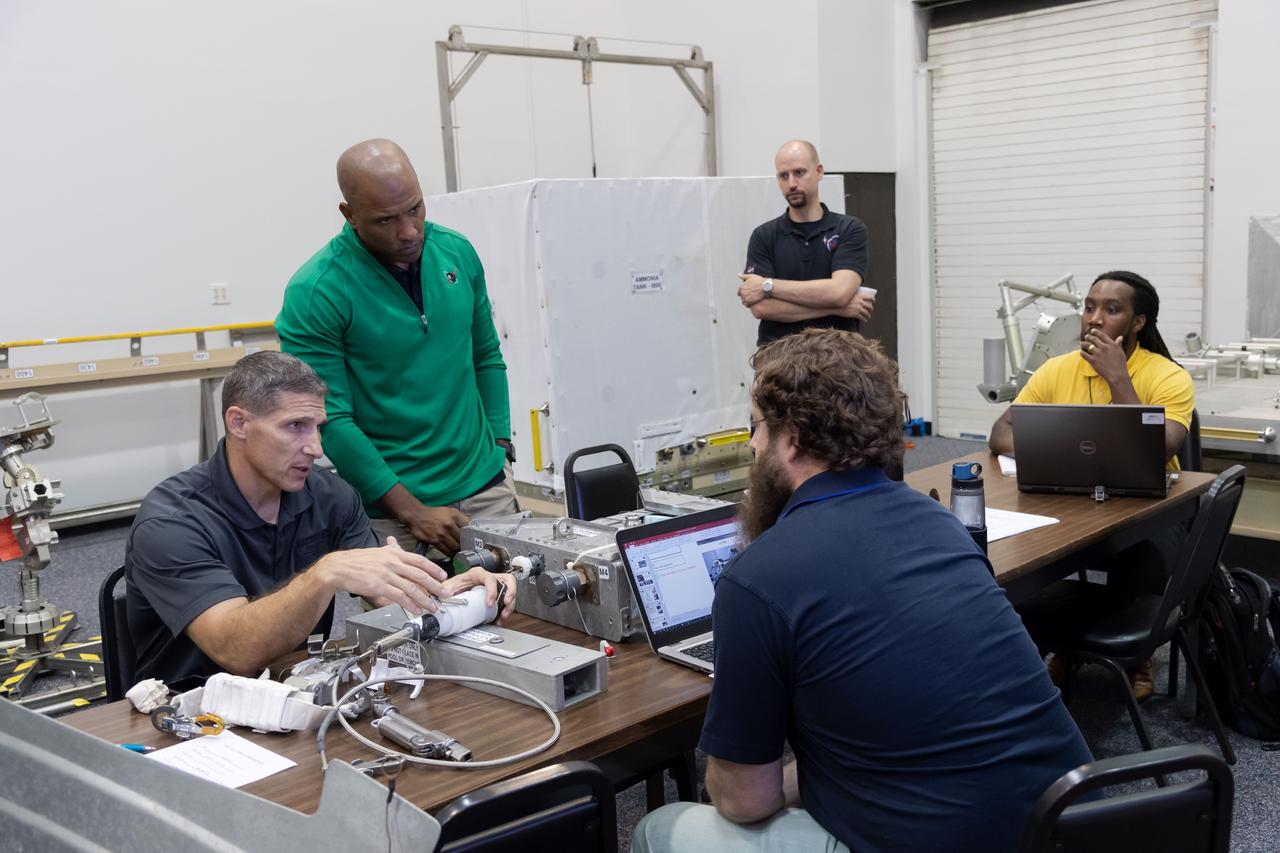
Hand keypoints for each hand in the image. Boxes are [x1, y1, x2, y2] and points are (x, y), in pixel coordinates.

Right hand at [314, 540, 448, 614]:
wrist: (339, 568)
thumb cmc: (357, 561)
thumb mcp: (378, 552)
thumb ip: (390, 550)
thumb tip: (395, 543)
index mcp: (394, 553)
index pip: (419, 560)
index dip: (433, 569)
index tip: (443, 577)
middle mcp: (393, 563)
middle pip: (420, 575)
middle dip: (435, 586)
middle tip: (445, 594)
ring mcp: (387, 575)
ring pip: (412, 588)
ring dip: (425, 599)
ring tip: (433, 607)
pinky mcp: (379, 587)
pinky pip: (399, 597)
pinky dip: (410, 604)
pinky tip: (416, 609)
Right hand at [400, 504, 469, 554]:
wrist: (417, 515)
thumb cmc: (434, 514)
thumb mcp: (450, 511)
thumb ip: (461, 518)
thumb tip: (472, 526)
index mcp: (455, 515)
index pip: (469, 527)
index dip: (472, 535)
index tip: (474, 540)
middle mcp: (449, 524)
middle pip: (463, 539)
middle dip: (465, 545)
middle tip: (468, 548)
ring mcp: (442, 533)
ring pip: (455, 546)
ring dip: (458, 550)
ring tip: (460, 552)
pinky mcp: (435, 540)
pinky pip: (446, 550)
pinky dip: (450, 553)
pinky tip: (452, 553)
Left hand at [441, 567, 517, 622]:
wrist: (457, 588)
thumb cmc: (457, 584)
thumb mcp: (450, 585)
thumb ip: (446, 589)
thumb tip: (445, 594)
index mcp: (479, 574)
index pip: (490, 578)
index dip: (492, 590)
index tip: (490, 603)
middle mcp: (490, 578)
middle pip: (508, 581)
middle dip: (510, 593)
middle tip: (506, 604)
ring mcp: (496, 586)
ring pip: (511, 591)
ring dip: (510, 605)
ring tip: (503, 616)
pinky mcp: (498, 594)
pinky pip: (507, 601)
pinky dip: (506, 611)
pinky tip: (500, 619)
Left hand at [737, 273, 765, 306]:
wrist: (765, 287)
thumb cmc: (759, 281)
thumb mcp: (751, 276)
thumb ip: (744, 276)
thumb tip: (738, 274)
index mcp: (742, 286)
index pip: (739, 291)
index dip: (743, 293)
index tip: (746, 294)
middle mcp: (742, 292)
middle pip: (742, 296)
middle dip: (746, 297)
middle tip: (751, 297)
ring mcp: (745, 297)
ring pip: (744, 301)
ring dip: (747, 301)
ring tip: (753, 301)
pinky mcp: (748, 302)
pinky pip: (746, 305)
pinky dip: (749, 305)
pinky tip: (753, 303)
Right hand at [839, 288, 874, 322]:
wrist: (836, 305)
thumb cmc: (842, 299)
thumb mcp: (849, 294)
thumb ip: (855, 295)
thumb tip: (858, 296)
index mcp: (860, 295)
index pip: (870, 297)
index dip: (873, 299)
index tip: (873, 301)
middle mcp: (860, 301)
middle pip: (869, 306)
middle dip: (871, 309)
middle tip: (870, 310)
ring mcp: (858, 308)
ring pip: (866, 313)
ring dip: (868, 315)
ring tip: (868, 317)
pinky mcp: (855, 314)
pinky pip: (862, 317)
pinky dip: (865, 319)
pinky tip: (865, 321)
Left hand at [1080, 329, 1127, 384]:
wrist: (1117, 375)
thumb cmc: (1120, 364)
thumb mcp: (1121, 352)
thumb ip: (1118, 344)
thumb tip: (1120, 337)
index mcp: (1112, 345)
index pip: (1102, 335)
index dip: (1096, 332)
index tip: (1092, 330)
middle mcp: (1104, 347)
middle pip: (1093, 339)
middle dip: (1088, 337)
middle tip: (1086, 336)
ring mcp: (1098, 354)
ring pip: (1088, 345)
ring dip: (1083, 344)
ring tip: (1082, 343)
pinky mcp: (1093, 361)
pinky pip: (1084, 354)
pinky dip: (1082, 352)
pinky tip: (1081, 352)